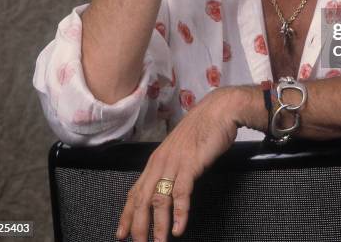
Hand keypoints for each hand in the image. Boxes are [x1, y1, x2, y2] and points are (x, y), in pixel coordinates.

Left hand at [115, 87, 243, 241]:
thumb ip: (173, 165)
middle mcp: (161, 162)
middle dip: (138, 225)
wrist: (219, 110)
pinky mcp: (190, 164)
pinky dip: (179, 213)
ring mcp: (175, 163)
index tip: (121, 232)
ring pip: (159, 199)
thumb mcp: (182, 148)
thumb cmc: (204, 127)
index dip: (127, 214)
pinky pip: (181, 193)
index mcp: (157, 159)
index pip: (135, 190)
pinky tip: (179, 228)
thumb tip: (170, 182)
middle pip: (142, 199)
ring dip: (158, 225)